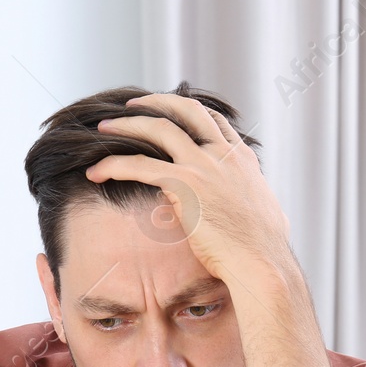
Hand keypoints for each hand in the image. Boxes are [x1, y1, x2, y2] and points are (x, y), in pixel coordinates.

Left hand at [85, 94, 292, 287]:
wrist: (262, 263)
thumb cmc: (266, 251)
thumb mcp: (269, 214)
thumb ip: (257, 201)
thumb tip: (265, 209)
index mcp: (242, 159)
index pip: (213, 119)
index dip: (187, 111)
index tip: (167, 111)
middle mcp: (223, 154)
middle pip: (185, 109)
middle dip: (155, 102)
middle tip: (131, 107)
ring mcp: (204, 166)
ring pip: (158, 128)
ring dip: (126, 125)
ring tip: (103, 128)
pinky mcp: (184, 185)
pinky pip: (140, 165)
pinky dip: (113, 164)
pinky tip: (95, 171)